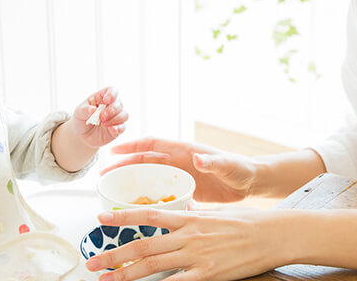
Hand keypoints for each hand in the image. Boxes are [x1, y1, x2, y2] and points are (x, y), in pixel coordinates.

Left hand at [69, 86, 128, 147]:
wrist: (81, 135)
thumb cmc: (81, 119)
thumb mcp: (78, 113)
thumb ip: (85, 110)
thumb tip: (93, 109)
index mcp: (102, 97)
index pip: (112, 90)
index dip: (112, 94)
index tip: (106, 100)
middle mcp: (111, 106)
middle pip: (119, 103)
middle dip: (112, 110)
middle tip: (102, 116)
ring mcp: (115, 117)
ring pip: (124, 114)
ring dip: (115, 119)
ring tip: (103, 124)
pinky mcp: (117, 128)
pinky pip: (123, 127)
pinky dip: (118, 128)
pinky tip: (111, 129)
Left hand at [85, 208, 291, 280]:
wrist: (272, 233)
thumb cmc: (245, 223)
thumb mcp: (214, 214)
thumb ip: (192, 217)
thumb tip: (176, 215)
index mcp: (188, 218)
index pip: (147, 215)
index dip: (122, 217)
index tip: (100, 218)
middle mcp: (187, 235)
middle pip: (143, 245)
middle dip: (114, 255)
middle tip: (92, 262)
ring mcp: (197, 256)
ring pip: (153, 265)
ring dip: (126, 273)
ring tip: (106, 279)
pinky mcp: (208, 274)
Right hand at [101, 137, 257, 202]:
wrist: (251, 182)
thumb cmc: (241, 169)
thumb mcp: (228, 165)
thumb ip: (214, 162)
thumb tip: (199, 159)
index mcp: (184, 151)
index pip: (152, 144)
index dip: (132, 146)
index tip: (113, 151)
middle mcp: (179, 161)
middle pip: (145, 161)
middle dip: (124, 165)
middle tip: (104, 175)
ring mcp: (180, 176)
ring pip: (150, 178)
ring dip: (133, 183)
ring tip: (114, 193)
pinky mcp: (185, 189)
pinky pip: (162, 193)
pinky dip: (150, 200)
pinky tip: (140, 211)